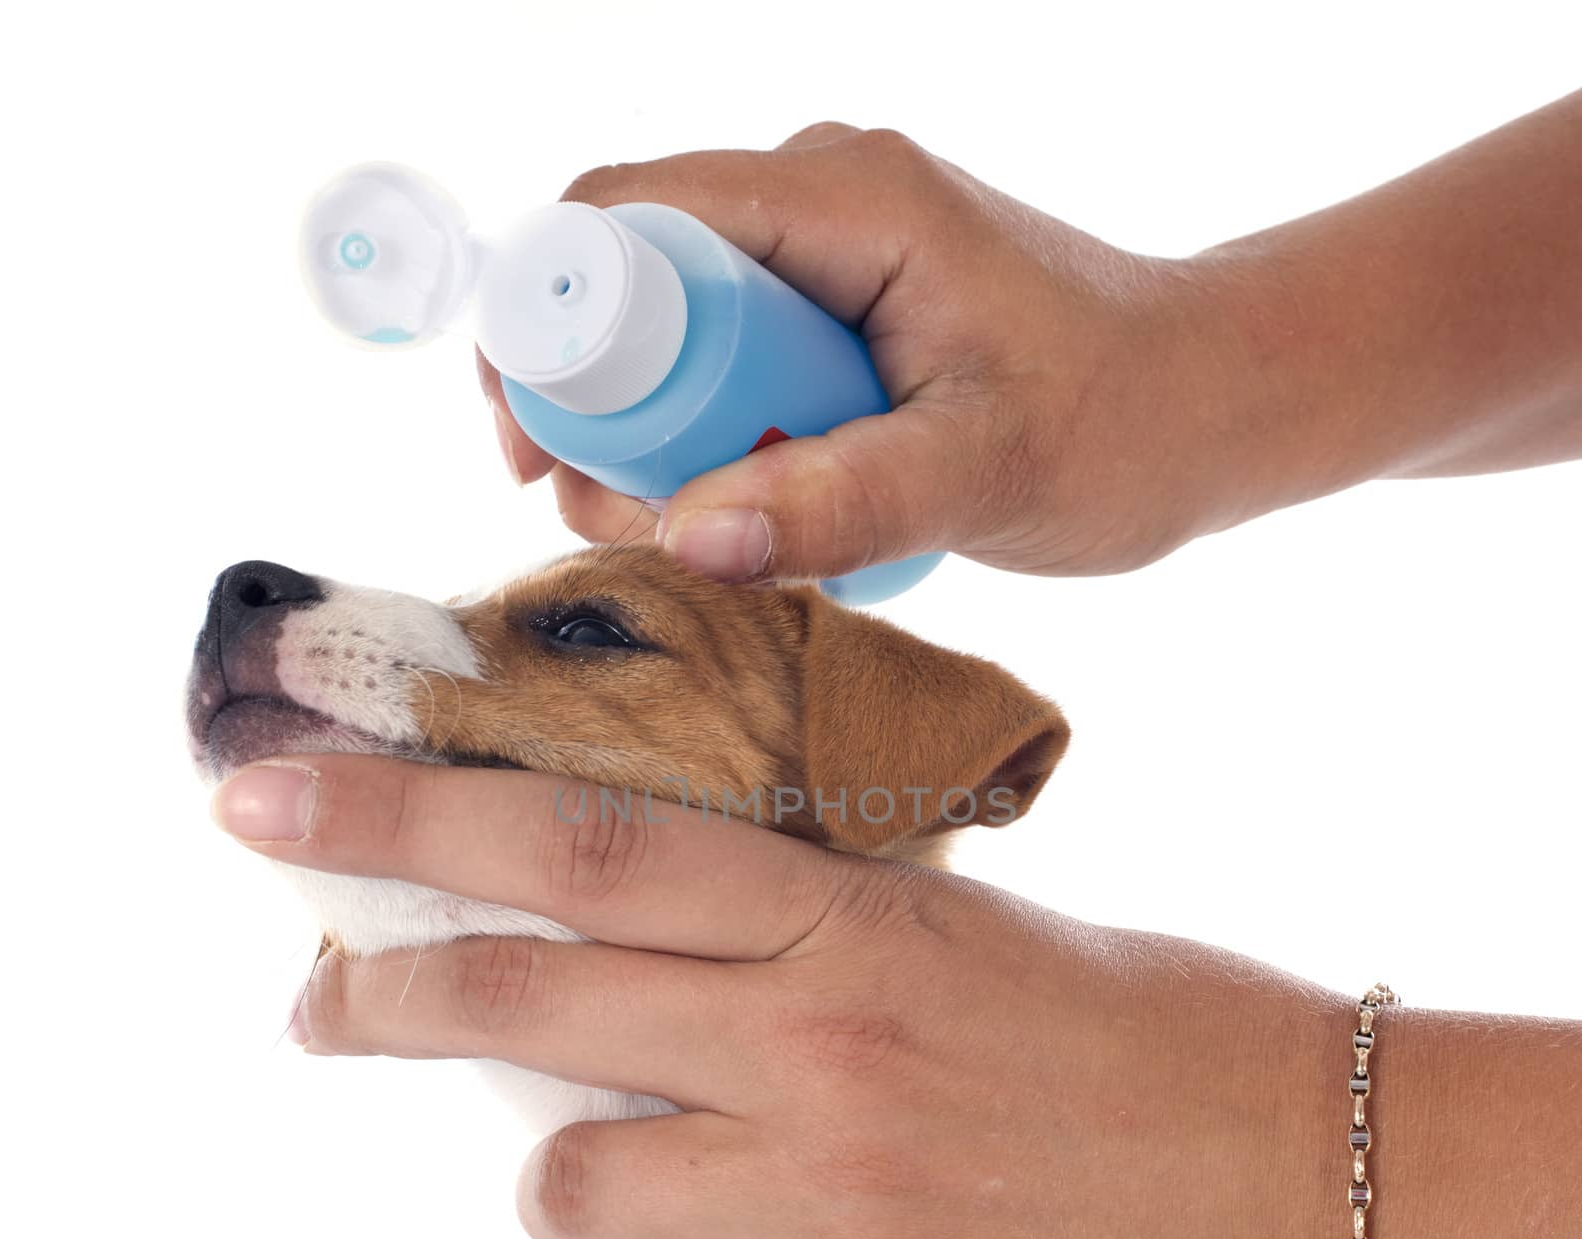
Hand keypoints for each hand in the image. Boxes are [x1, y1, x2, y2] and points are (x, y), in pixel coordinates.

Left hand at [212, 753, 1349, 1238]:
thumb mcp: (966, 935)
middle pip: (527, 1001)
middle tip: (307, 1004)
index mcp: (845, 920)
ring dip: (564, 1192)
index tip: (274, 806)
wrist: (1317, 1188)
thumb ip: (806, 934)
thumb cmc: (1154, 1035)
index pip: (580, 844)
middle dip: (379, 993)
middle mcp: (813, 1045)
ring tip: (619, 1192)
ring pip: (574, 1194)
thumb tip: (658, 946)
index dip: (408, 819)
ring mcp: (834, 1198)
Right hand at [481, 122, 1230, 582]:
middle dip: (592, 407)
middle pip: (629, 284)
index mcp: (845, 199)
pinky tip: (750, 504)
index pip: (626, 218)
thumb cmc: (1124, 421)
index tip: (534, 447)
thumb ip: (844, 501)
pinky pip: (722, 365)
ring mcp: (823, 256)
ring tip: (697, 526)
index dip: (546, 321)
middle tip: (618, 518)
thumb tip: (680, 535)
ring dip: (649, 437)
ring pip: (668, 336)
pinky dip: (705, 440)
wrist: (1208, 402)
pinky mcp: (834, 310)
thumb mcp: (986, 471)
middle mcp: (816, 204)